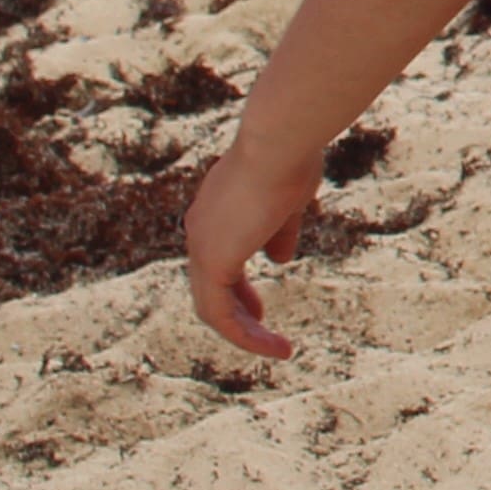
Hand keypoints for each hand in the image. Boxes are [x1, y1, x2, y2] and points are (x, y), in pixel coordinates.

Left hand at [181, 127, 322, 361]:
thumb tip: (280, 260)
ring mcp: (202, 245)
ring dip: (244, 332)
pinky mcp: (213, 261)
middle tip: (259, 330)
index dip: (237, 287)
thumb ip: (279, 232)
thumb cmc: (290, 157)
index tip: (258, 306)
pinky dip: (246, 335)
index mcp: (214, 210)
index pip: (217, 259)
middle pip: (208, 286)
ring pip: (211, 307)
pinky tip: (275, 345)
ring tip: (277, 349)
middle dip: (235, 312)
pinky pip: (221, 314)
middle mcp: (200, 228)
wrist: (280, 140)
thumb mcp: (288, 200)